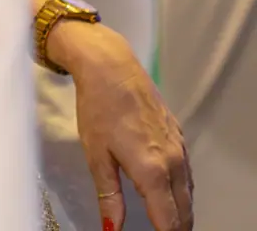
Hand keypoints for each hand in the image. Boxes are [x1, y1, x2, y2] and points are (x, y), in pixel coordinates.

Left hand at [48, 20, 192, 230]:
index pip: (169, 220)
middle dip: (176, 228)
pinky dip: (180, 190)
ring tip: (166, 223)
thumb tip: (112, 228)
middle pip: (184, 211)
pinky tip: (168, 194)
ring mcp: (179, 148)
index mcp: (152, 171)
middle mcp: (173, 162)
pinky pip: (186, 174)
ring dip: (180, 211)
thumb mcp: (96, 156)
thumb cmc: (98, 109)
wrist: (111, 69)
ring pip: (188, 192)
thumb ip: (108, 196)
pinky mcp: (178, 137)